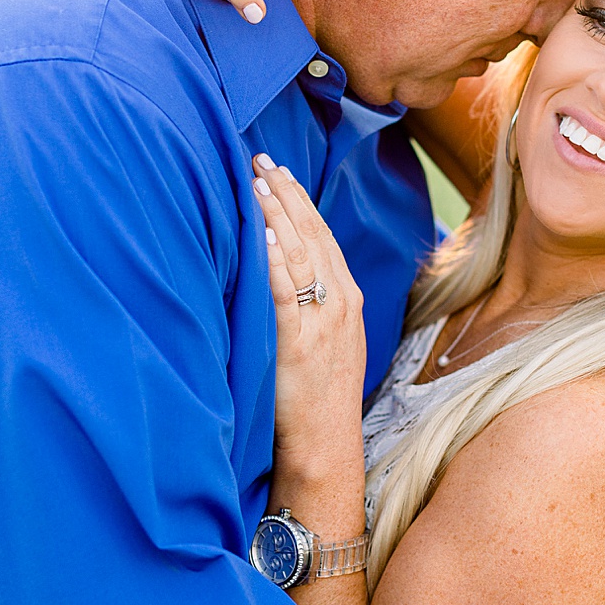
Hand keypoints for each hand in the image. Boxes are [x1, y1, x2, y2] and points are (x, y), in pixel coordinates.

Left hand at [251, 154, 365, 480]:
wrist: (326, 445)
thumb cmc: (318, 399)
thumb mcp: (327, 343)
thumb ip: (312, 307)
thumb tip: (283, 273)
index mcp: (347, 300)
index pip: (323, 236)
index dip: (300, 201)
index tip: (280, 171)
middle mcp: (341, 303)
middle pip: (313, 234)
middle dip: (287, 193)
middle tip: (262, 158)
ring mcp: (324, 322)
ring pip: (301, 254)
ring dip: (278, 214)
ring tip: (257, 181)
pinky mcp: (300, 342)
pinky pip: (286, 291)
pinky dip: (275, 260)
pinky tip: (261, 233)